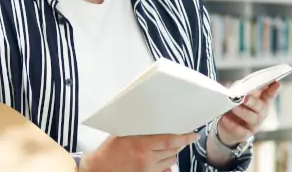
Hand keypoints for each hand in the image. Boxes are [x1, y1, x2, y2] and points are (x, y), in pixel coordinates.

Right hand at [80, 132, 199, 171]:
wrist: (99, 169)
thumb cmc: (107, 152)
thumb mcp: (122, 134)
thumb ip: (139, 130)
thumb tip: (153, 125)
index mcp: (141, 145)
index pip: (170, 141)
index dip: (185, 138)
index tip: (193, 135)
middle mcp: (147, 159)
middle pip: (173, 151)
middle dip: (178, 144)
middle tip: (180, 139)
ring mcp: (147, 170)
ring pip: (170, 161)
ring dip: (172, 155)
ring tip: (168, 149)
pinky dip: (166, 167)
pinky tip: (163, 163)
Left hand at [216, 81, 280, 146]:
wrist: (225, 126)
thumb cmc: (235, 106)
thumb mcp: (238, 95)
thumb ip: (241, 88)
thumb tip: (240, 86)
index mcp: (261, 101)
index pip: (269, 95)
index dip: (273, 90)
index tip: (277, 83)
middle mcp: (260, 113)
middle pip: (260, 107)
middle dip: (253, 102)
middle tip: (245, 98)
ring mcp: (254, 125)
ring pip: (252, 118)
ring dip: (242, 112)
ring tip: (233, 107)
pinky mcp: (244, 134)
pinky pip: (240, 130)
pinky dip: (232, 124)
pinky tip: (225, 118)